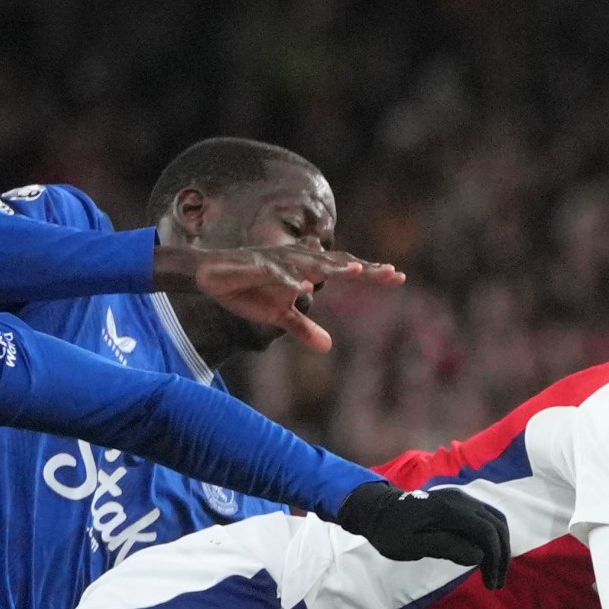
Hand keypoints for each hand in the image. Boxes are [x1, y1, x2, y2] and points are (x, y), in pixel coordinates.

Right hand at [153, 244, 404, 352]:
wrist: (211, 277)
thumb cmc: (248, 291)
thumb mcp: (278, 316)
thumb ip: (303, 329)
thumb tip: (328, 347)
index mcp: (307, 271)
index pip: (344, 270)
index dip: (370, 273)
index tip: (397, 276)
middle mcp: (298, 262)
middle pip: (336, 264)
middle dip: (362, 268)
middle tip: (390, 273)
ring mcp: (279, 262)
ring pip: (310, 264)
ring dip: (332, 268)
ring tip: (355, 272)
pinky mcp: (256, 266)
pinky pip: (276, 274)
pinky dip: (289, 280)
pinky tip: (303, 288)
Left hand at [336, 481, 511, 588]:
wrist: (377, 510)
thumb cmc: (389, 531)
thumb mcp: (409, 545)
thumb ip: (444, 547)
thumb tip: (478, 556)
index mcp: (448, 509)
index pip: (486, 530)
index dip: (495, 556)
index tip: (490, 583)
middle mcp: (460, 499)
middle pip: (496, 524)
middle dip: (501, 555)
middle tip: (495, 584)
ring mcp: (461, 498)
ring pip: (495, 520)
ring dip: (499, 546)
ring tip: (493, 573)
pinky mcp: (460, 503)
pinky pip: (485, 518)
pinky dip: (491, 538)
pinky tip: (484, 557)